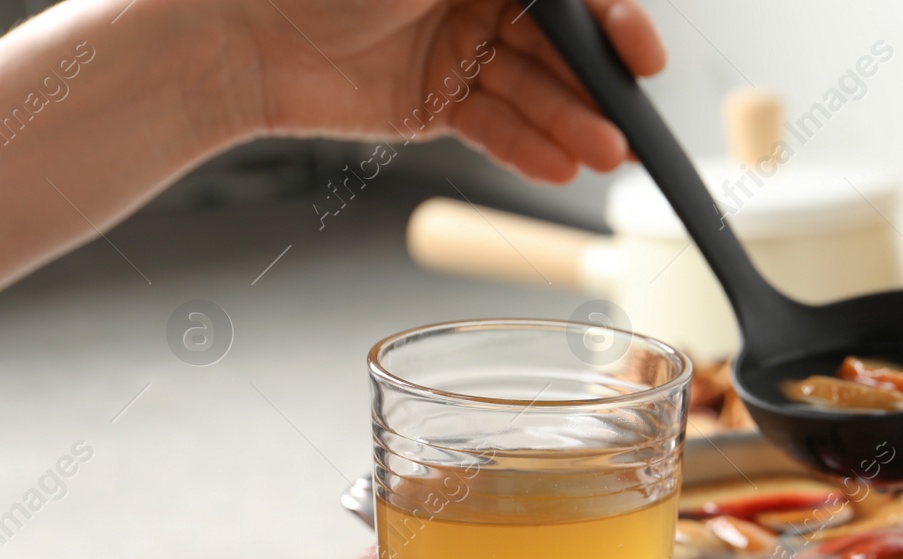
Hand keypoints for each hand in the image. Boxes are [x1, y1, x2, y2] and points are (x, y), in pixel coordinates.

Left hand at [230, 0, 664, 180]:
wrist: (237, 32)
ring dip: (570, 127)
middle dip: (597, 91)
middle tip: (630, 132)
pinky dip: (527, 151)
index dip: (614, 23)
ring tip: (600, 158)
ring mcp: (461, 54)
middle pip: (562, 49)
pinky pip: (496, 130)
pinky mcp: (438, 107)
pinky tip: (559, 169)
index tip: (643, 57)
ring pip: (533, 94)